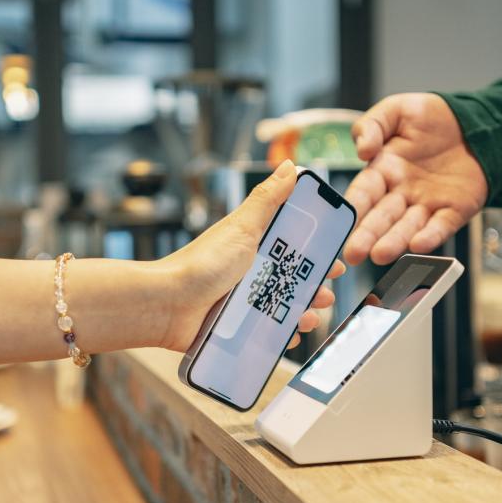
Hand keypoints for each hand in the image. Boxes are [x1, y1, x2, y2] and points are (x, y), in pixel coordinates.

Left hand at [159, 160, 343, 352]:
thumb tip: (290, 166)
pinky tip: (288, 336)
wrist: (166, 305)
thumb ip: (268, 199)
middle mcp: (249, 273)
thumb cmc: (200, 264)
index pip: (294, 248)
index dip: (316, 255)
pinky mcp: (234, 327)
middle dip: (313, 289)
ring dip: (302, 314)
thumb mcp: (241, 228)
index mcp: (253, 247)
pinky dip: (279, 336)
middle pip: (292, 281)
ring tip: (308, 318)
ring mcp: (241, 301)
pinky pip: (264, 334)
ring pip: (282, 308)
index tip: (335, 262)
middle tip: (324, 295)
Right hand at [343, 93, 487, 264]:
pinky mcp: (455, 210)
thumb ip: (372, 125)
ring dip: (394, 242)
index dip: (353, 207)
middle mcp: (402, 192)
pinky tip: (419, 245)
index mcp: (383, 170)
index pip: (364, 192)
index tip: (340, 223)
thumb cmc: (431, 117)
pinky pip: (442, 225)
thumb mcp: (396, 110)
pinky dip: (431, 236)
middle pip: (382, 217)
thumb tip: (362, 150)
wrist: (475, 122)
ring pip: (408, 227)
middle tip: (354, 254)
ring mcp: (428, 204)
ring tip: (380, 255)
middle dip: (367, 235)